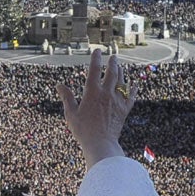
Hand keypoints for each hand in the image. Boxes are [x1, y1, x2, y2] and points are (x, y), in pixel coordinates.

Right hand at [56, 49, 135, 167]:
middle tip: (113, 57)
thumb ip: (67, 98)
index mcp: (92, 92)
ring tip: (120, 67)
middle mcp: (107, 94)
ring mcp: (117, 101)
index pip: (94, 70)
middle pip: (112, 72)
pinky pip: (131, 96)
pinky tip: (135, 84)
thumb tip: (59, 85)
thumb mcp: (71, 114)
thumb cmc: (83, 131)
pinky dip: (133, 89)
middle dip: (112, 63)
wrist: (101, 144)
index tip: (97, 51)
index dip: (96, 58)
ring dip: (121, 73)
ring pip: (122, 82)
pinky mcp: (124, 110)